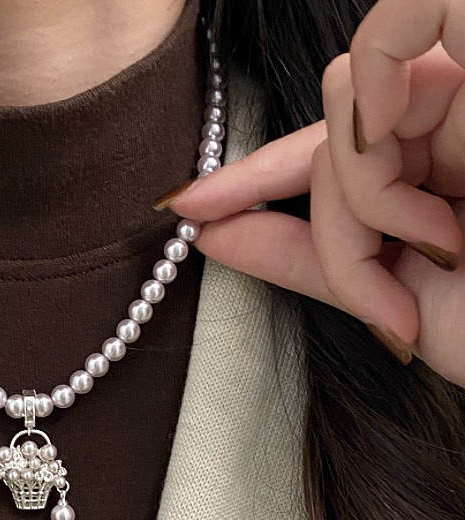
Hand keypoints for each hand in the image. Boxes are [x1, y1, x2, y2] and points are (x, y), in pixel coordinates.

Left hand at [157, 0, 464, 388]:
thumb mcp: (388, 298)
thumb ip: (306, 257)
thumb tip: (210, 232)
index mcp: (427, 179)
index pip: (325, 161)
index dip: (252, 178)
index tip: (187, 208)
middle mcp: (447, 136)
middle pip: (330, 149)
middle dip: (337, 228)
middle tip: (383, 300)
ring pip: (341, 133)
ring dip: (361, 218)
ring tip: (441, 265)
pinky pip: (369, 113)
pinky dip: (373, 185)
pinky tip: (434, 228)